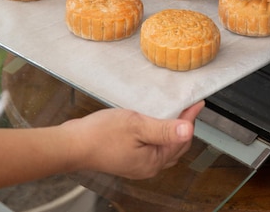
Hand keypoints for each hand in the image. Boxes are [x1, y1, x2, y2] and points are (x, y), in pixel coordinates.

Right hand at [61, 100, 204, 178]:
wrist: (72, 145)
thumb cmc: (100, 135)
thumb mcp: (137, 125)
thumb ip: (164, 129)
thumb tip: (188, 130)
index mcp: (154, 161)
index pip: (182, 138)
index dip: (190, 118)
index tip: (197, 102)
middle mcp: (149, 167)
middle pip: (176, 145)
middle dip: (184, 125)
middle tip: (188, 106)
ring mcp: (138, 164)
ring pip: (164, 146)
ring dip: (171, 130)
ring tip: (174, 112)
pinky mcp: (129, 159)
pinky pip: (152, 146)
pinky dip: (158, 134)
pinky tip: (154, 122)